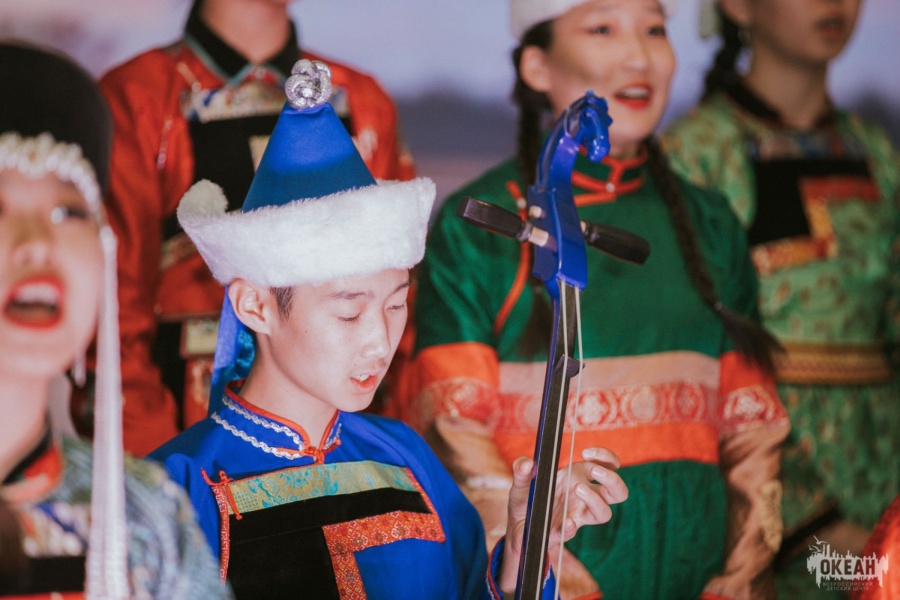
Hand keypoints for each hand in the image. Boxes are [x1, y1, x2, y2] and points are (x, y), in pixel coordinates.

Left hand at [499, 447, 627, 591]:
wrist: (516, 527)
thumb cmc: (526, 500)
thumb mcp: (520, 481)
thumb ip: (520, 470)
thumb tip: (527, 464)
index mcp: (578, 477)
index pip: (608, 465)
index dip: (606, 456)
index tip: (586, 452)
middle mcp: (583, 496)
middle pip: (618, 491)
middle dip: (612, 479)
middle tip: (594, 471)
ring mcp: (576, 515)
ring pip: (605, 513)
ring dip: (595, 500)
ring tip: (577, 488)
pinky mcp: (562, 532)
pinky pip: (572, 531)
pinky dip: (570, 526)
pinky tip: (566, 520)